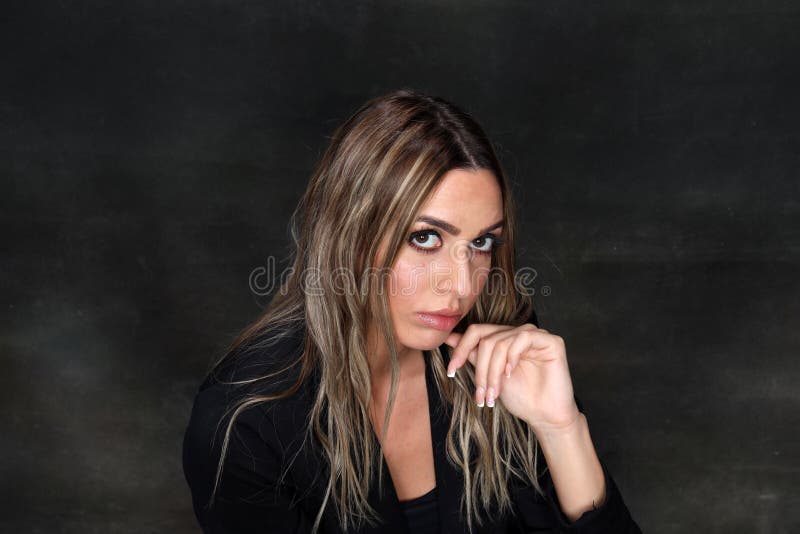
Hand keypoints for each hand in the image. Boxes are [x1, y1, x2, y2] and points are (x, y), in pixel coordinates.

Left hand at [444, 323, 580, 434]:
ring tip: (493, 393)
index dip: (461, 348)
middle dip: (480, 369)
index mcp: (504, 339)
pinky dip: (511, 357)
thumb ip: (474, 355)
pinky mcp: (551, 341)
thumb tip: (450, 338)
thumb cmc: (520, 398)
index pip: (477, 332)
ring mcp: (535, 335)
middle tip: (480, 394)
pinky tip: (510, 374)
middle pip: (486, 339)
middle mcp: (518, 334)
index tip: (451, 370)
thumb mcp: (489, 376)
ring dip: (493, 372)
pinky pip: (522, 338)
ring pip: (500, 342)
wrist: (544, 416)